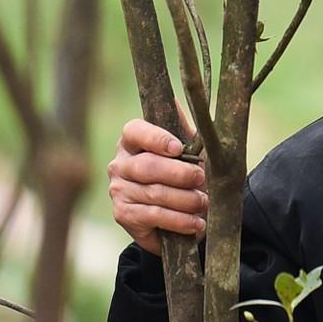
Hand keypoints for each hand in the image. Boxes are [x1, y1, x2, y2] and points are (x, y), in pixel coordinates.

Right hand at [108, 118, 206, 253]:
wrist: (177, 215)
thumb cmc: (183, 174)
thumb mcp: (188, 148)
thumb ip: (184, 127)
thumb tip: (182, 98)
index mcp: (132, 140)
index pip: (135, 131)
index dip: (157, 138)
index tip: (178, 148)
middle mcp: (119, 163)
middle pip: (148, 166)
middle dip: (180, 174)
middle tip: (201, 179)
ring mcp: (118, 190)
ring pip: (154, 193)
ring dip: (185, 200)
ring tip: (204, 203)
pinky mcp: (122, 214)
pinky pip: (153, 216)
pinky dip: (179, 221)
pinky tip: (196, 223)